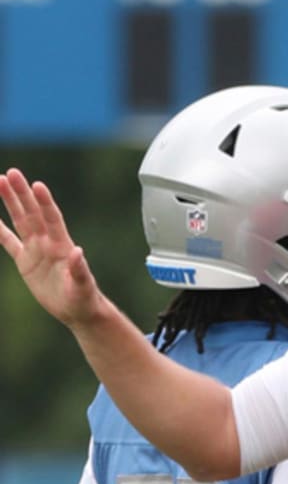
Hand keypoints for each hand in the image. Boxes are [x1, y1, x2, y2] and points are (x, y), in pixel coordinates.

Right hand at [0, 169, 103, 328]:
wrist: (76, 310)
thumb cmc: (83, 298)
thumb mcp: (83, 286)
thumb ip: (79, 270)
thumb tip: (78, 252)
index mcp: (62, 246)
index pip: (52, 219)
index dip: (45, 203)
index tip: (37, 185)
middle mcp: (48, 243)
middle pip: (32, 213)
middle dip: (22, 194)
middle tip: (12, 173)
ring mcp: (36, 249)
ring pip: (20, 220)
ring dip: (11, 202)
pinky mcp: (26, 261)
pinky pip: (9, 241)